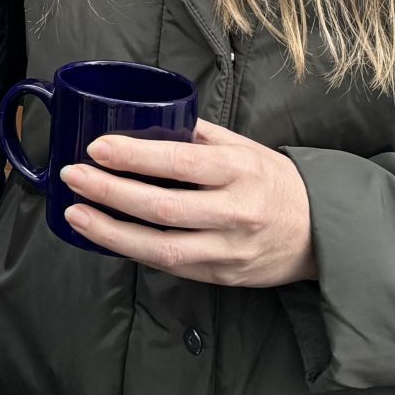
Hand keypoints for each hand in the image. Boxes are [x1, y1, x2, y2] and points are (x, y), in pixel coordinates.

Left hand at [62, 120, 315, 287]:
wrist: (322, 232)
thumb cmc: (274, 182)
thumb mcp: (244, 147)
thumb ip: (198, 135)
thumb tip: (146, 117)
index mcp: (240, 170)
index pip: (179, 162)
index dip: (134, 157)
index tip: (97, 148)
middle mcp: (235, 212)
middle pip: (162, 207)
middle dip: (110, 192)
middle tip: (73, 177)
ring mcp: (229, 250)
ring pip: (162, 248)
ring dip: (111, 232)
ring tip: (76, 214)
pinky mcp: (223, 277)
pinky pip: (171, 266)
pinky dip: (134, 251)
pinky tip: (105, 236)